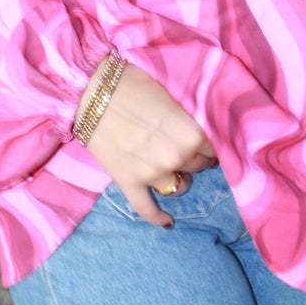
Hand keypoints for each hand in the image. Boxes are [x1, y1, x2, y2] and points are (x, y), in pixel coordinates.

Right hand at [80, 64, 216, 226]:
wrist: (89, 90)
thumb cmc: (132, 82)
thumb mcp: (172, 94)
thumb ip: (189, 117)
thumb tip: (202, 129)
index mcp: (192, 133)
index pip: (216, 147)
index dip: (212, 143)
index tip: (207, 142)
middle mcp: (177, 157)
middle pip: (199, 167)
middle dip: (196, 159)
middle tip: (187, 149)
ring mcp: (153, 174)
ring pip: (179, 187)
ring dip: (180, 180)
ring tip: (174, 170)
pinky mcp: (130, 183)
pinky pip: (147, 209)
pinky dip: (158, 218)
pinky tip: (168, 222)